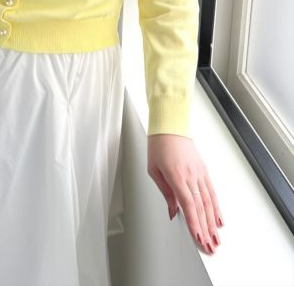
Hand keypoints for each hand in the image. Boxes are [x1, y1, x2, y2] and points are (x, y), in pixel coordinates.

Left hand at [147, 134, 223, 254]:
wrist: (170, 127)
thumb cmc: (158, 146)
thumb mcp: (154, 170)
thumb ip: (165, 192)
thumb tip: (173, 212)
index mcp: (176, 175)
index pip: (188, 205)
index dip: (194, 223)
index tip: (198, 238)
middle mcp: (190, 175)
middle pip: (201, 207)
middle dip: (206, 229)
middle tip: (210, 246)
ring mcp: (199, 173)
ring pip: (209, 202)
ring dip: (213, 223)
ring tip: (216, 239)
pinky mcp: (203, 170)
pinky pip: (212, 191)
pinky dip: (216, 207)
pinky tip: (219, 220)